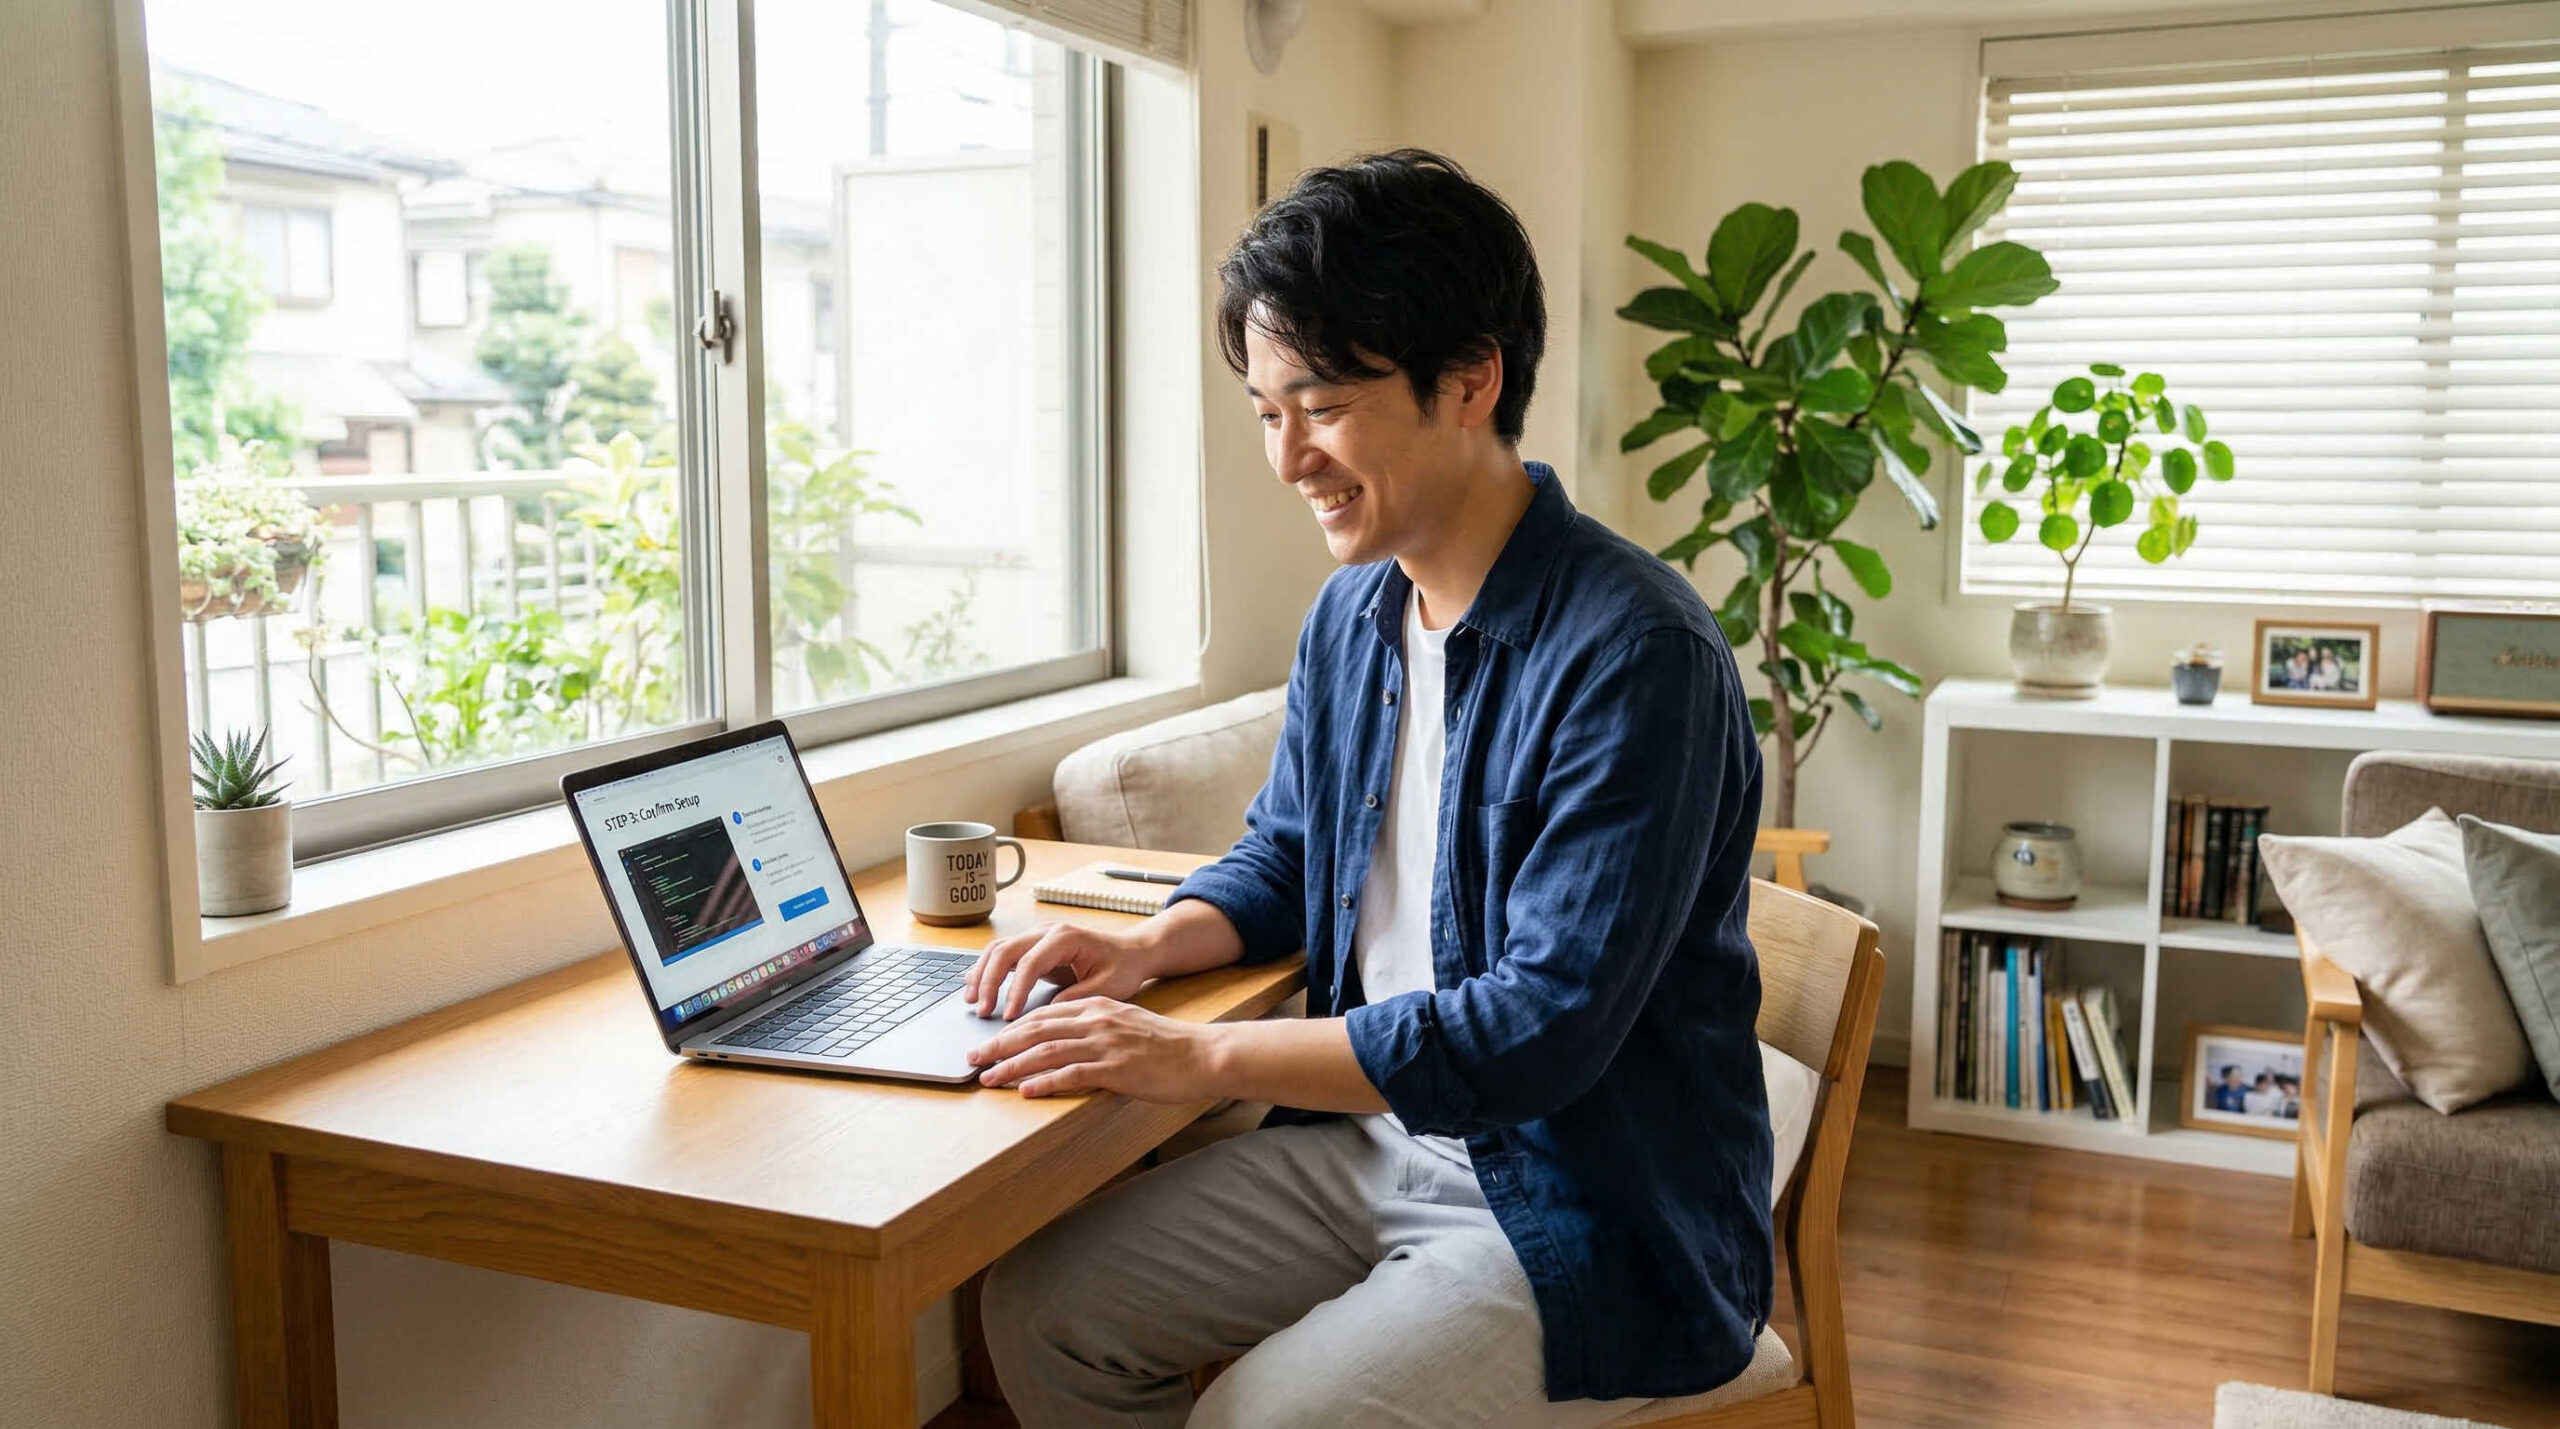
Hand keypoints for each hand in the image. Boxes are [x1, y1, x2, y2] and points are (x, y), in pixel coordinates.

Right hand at [964, 920, 1157, 1019]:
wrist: (1131, 951)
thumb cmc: (1122, 967)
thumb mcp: (1107, 987)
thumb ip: (1077, 997)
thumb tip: (1045, 1014)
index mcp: (1065, 937)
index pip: (1030, 962)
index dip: (1015, 990)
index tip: (1008, 1016)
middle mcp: (1047, 931)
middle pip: (1005, 950)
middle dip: (989, 981)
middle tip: (982, 1010)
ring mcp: (1038, 936)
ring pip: (998, 949)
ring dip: (982, 974)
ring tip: (972, 1001)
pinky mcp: (1034, 946)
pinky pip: (1004, 954)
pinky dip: (987, 970)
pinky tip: (977, 988)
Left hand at [969, 998, 1218, 1100]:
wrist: (1201, 1054)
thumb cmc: (1166, 1046)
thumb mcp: (1126, 1025)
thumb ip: (1095, 1028)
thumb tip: (1064, 1044)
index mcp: (1097, 1007)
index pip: (1042, 1015)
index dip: (1010, 1029)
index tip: (988, 1043)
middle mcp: (1096, 1021)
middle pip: (1036, 1029)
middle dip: (1000, 1045)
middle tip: (974, 1060)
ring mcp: (1106, 1044)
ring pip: (1047, 1051)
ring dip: (1013, 1066)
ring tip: (990, 1078)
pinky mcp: (1116, 1068)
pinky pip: (1072, 1074)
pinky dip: (1045, 1082)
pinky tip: (1026, 1092)